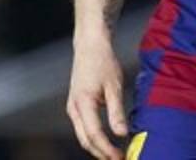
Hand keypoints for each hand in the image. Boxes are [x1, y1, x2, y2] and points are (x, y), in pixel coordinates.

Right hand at [67, 34, 127, 159]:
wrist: (90, 46)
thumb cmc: (103, 62)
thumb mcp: (114, 86)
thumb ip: (117, 111)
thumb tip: (122, 133)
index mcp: (82, 104)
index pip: (94, 134)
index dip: (107, 149)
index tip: (120, 157)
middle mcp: (74, 109)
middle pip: (85, 140)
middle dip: (101, 153)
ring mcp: (73, 108)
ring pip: (83, 135)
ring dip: (97, 147)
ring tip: (114, 154)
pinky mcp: (76, 105)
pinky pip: (83, 127)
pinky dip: (94, 137)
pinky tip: (107, 141)